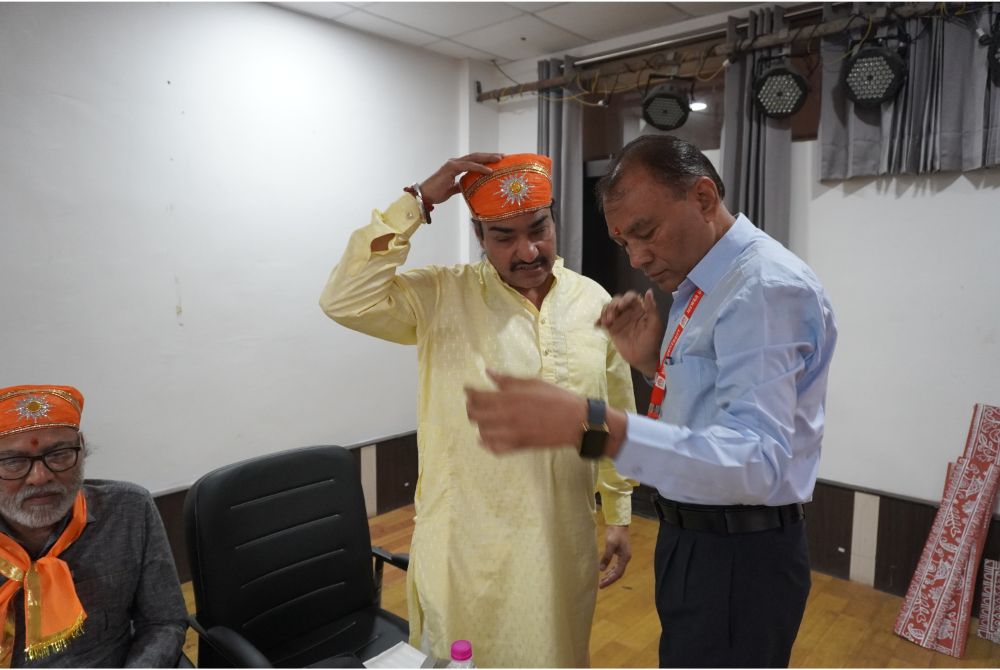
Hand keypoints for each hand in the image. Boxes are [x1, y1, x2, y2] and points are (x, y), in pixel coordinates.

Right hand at [419, 153, 502, 205]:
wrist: (424, 195)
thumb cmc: (436, 193)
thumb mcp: (452, 190)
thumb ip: (461, 186)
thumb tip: (469, 187)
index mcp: (456, 166)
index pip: (473, 160)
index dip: (485, 159)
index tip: (497, 161)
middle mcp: (455, 162)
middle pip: (476, 156)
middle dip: (489, 156)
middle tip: (503, 156)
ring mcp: (453, 164)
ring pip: (474, 158)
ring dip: (487, 158)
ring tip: (499, 159)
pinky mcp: (451, 168)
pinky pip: (468, 166)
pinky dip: (480, 168)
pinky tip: (489, 171)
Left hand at [465, 370, 585, 453]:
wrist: (575, 421)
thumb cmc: (556, 398)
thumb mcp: (532, 383)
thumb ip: (507, 380)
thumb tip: (489, 372)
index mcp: (508, 399)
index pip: (477, 397)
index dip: (469, 392)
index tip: (468, 388)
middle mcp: (505, 417)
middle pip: (474, 416)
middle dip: (470, 407)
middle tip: (475, 403)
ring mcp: (510, 434)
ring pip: (482, 433)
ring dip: (480, 424)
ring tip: (485, 418)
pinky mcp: (518, 446)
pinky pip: (494, 449)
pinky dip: (488, 443)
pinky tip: (490, 436)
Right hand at [596, 289, 664, 377]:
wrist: (642, 358)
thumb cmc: (651, 341)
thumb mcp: (654, 325)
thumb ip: (651, 308)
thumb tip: (649, 291)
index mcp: (639, 308)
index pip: (630, 297)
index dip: (625, 298)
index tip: (621, 306)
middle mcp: (628, 311)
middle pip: (616, 301)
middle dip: (612, 306)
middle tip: (612, 317)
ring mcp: (619, 319)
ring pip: (608, 308)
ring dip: (605, 312)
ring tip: (607, 323)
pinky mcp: (611, 328)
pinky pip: (603, 320)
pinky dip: (599, 320)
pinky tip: (598, 325)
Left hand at [599, 524, 631, 588]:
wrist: (618, 523)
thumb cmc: (615, 533)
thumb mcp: (610, 545)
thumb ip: (606, 557)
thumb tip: (601, 569)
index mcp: (625, 557)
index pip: (617, 573)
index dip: (610, 580)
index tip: (602, 585)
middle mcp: (625, 558)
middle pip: (618, 573)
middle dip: (610, 580)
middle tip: (601, 585)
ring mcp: (623, 555)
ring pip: (617, 569)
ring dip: (610, 575)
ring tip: (602, 580)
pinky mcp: (619, 552)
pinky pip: (616, 565)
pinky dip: (611, 569)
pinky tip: (606, 571)